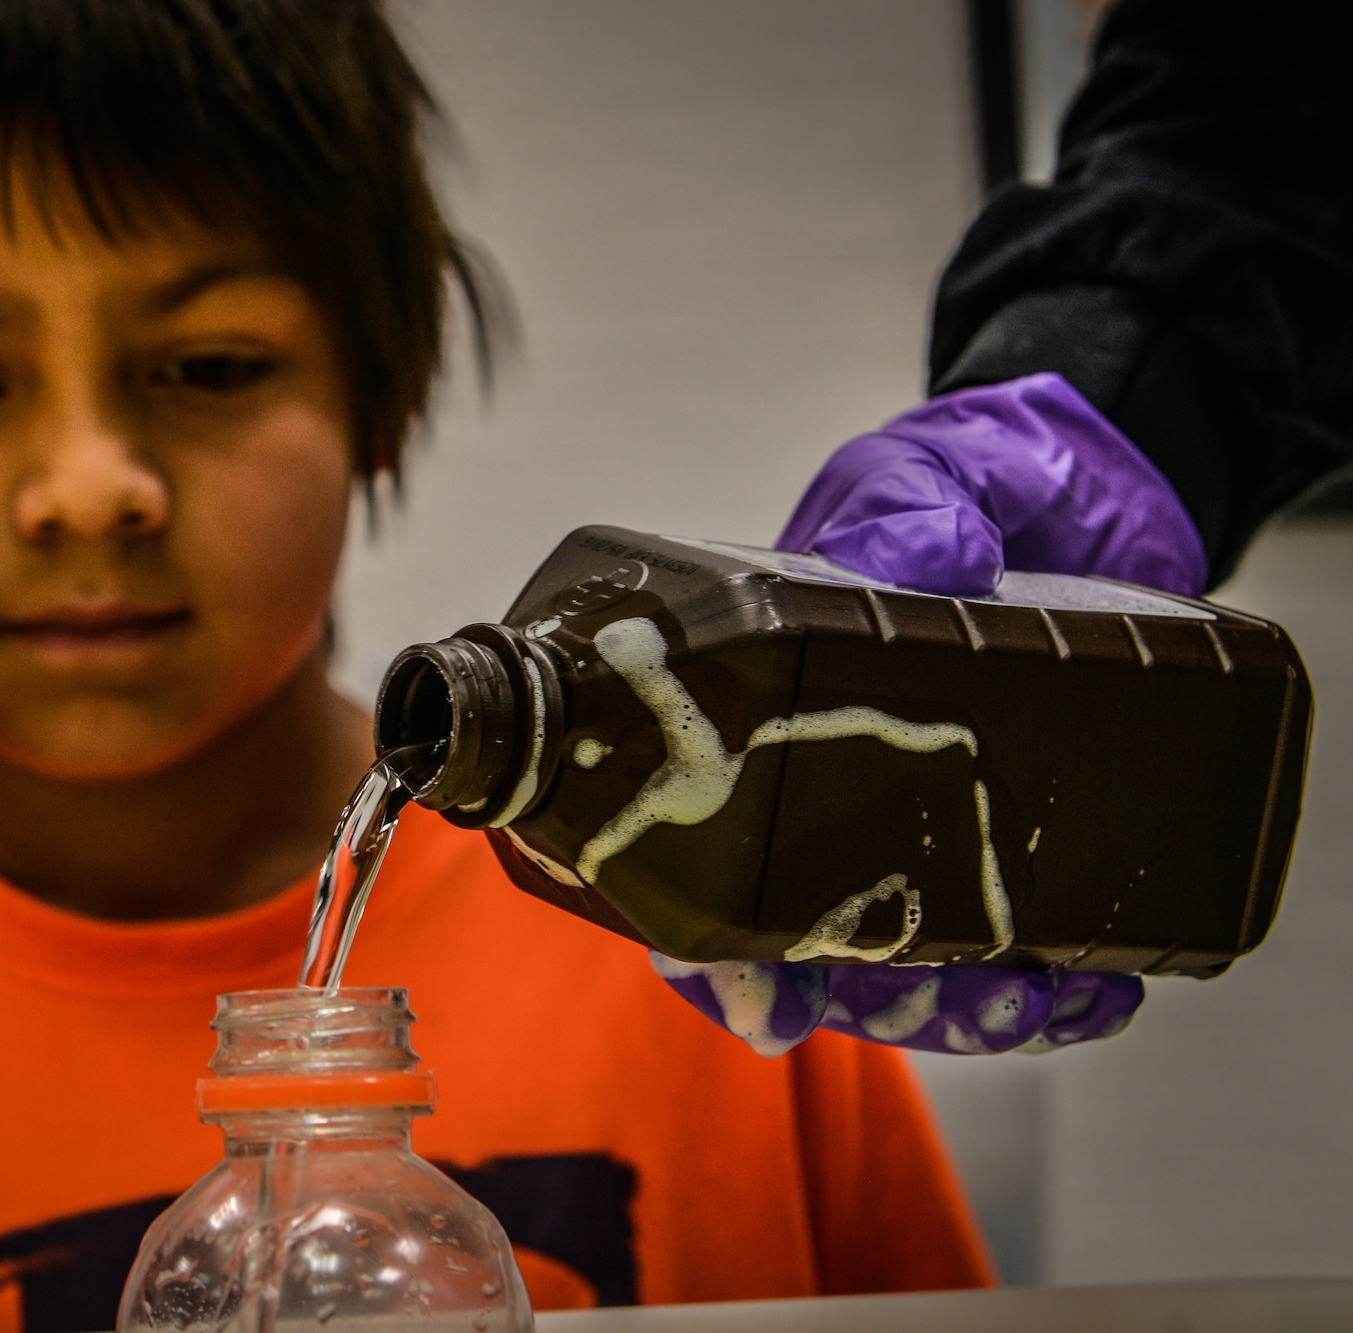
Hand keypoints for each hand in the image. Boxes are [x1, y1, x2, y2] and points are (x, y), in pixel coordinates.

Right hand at [663, 374, 1190, 1057]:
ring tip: (1033, 1003)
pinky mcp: (1012, 840)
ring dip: (960, 1012)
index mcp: (762, 715)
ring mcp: (918, 824)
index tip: (759, 1004)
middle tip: (929, 1005)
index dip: (708, 949)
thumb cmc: (954, 483)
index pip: (702, 853)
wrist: (1071, 493)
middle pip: (806, 946)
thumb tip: (926, 556)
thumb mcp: (919, 476)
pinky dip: (1054, 988)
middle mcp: (825, 791)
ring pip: (907, 970)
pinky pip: (1013, 945)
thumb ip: (912, 506)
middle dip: (865, 1003)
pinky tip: (1100, 989)